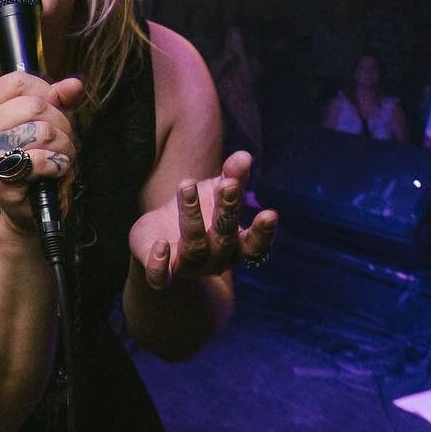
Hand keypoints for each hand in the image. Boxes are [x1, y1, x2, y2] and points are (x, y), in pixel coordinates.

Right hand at [0, 72, 86, 235]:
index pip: (18, 81)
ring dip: (63, 146)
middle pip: (35, 105)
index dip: (46, 92)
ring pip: (42, 131)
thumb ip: (61, 99)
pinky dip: (57, 165)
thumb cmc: (38, 161)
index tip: (54, 109)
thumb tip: (74, 85)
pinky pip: (39, 159)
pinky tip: (54, 172)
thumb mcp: (50, 122)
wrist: (32, 208)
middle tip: (63, 141)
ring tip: (60, 157)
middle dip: (62, 124)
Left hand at [138, 150, 276, 286]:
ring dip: (191, 216)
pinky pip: (160, 276)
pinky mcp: (161, 272)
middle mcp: (216, 260)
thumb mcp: (215, 193)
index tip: (270, 213)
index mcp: (235, 246)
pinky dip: (159, 263)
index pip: (254, 245)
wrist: (160, 239)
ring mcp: (188, 266)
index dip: (263, 233)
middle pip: (224, 238)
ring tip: (187, 184)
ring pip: (193, 246)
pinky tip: (160, 244)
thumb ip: (232, 177)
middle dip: (227, 211)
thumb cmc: (200, 214)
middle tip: (228, 184)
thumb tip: (244, 155)